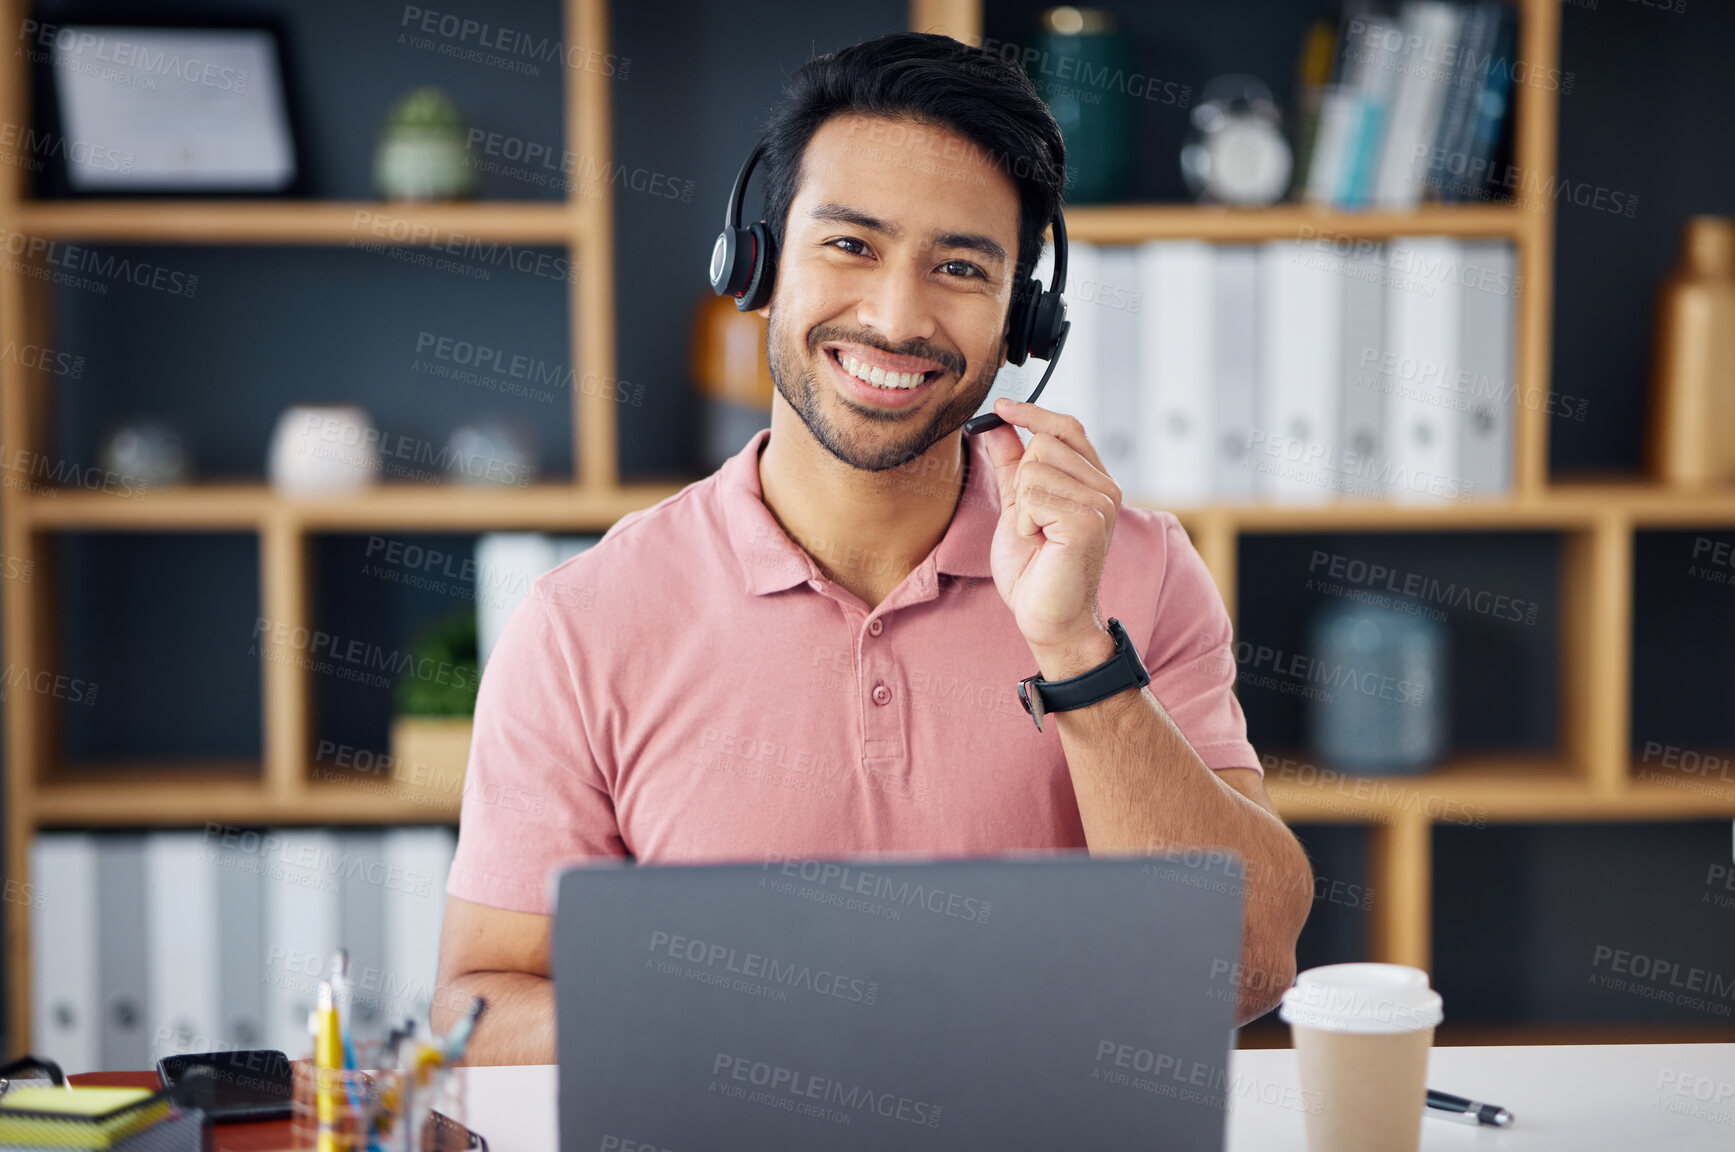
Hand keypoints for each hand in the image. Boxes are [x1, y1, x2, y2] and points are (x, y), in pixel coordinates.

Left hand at [978, 398, 1121, 663]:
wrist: (1046, 617)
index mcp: (1093, 482)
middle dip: (1022, 480)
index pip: (1067, 428)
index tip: (1001, 407)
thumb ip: (1011, 466)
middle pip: (1044, 443)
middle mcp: (1105, 488)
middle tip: (1033, 522)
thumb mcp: (1018, 507)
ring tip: (1038, 536)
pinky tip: (1040, 544)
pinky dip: (1024, 522)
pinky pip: (1033, 496)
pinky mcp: (1088, 521)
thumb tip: (997, 425)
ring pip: (1035, 468)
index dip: (1033, 413)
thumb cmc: (1035, 569)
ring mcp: (1101, 504)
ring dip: (1022, 507)